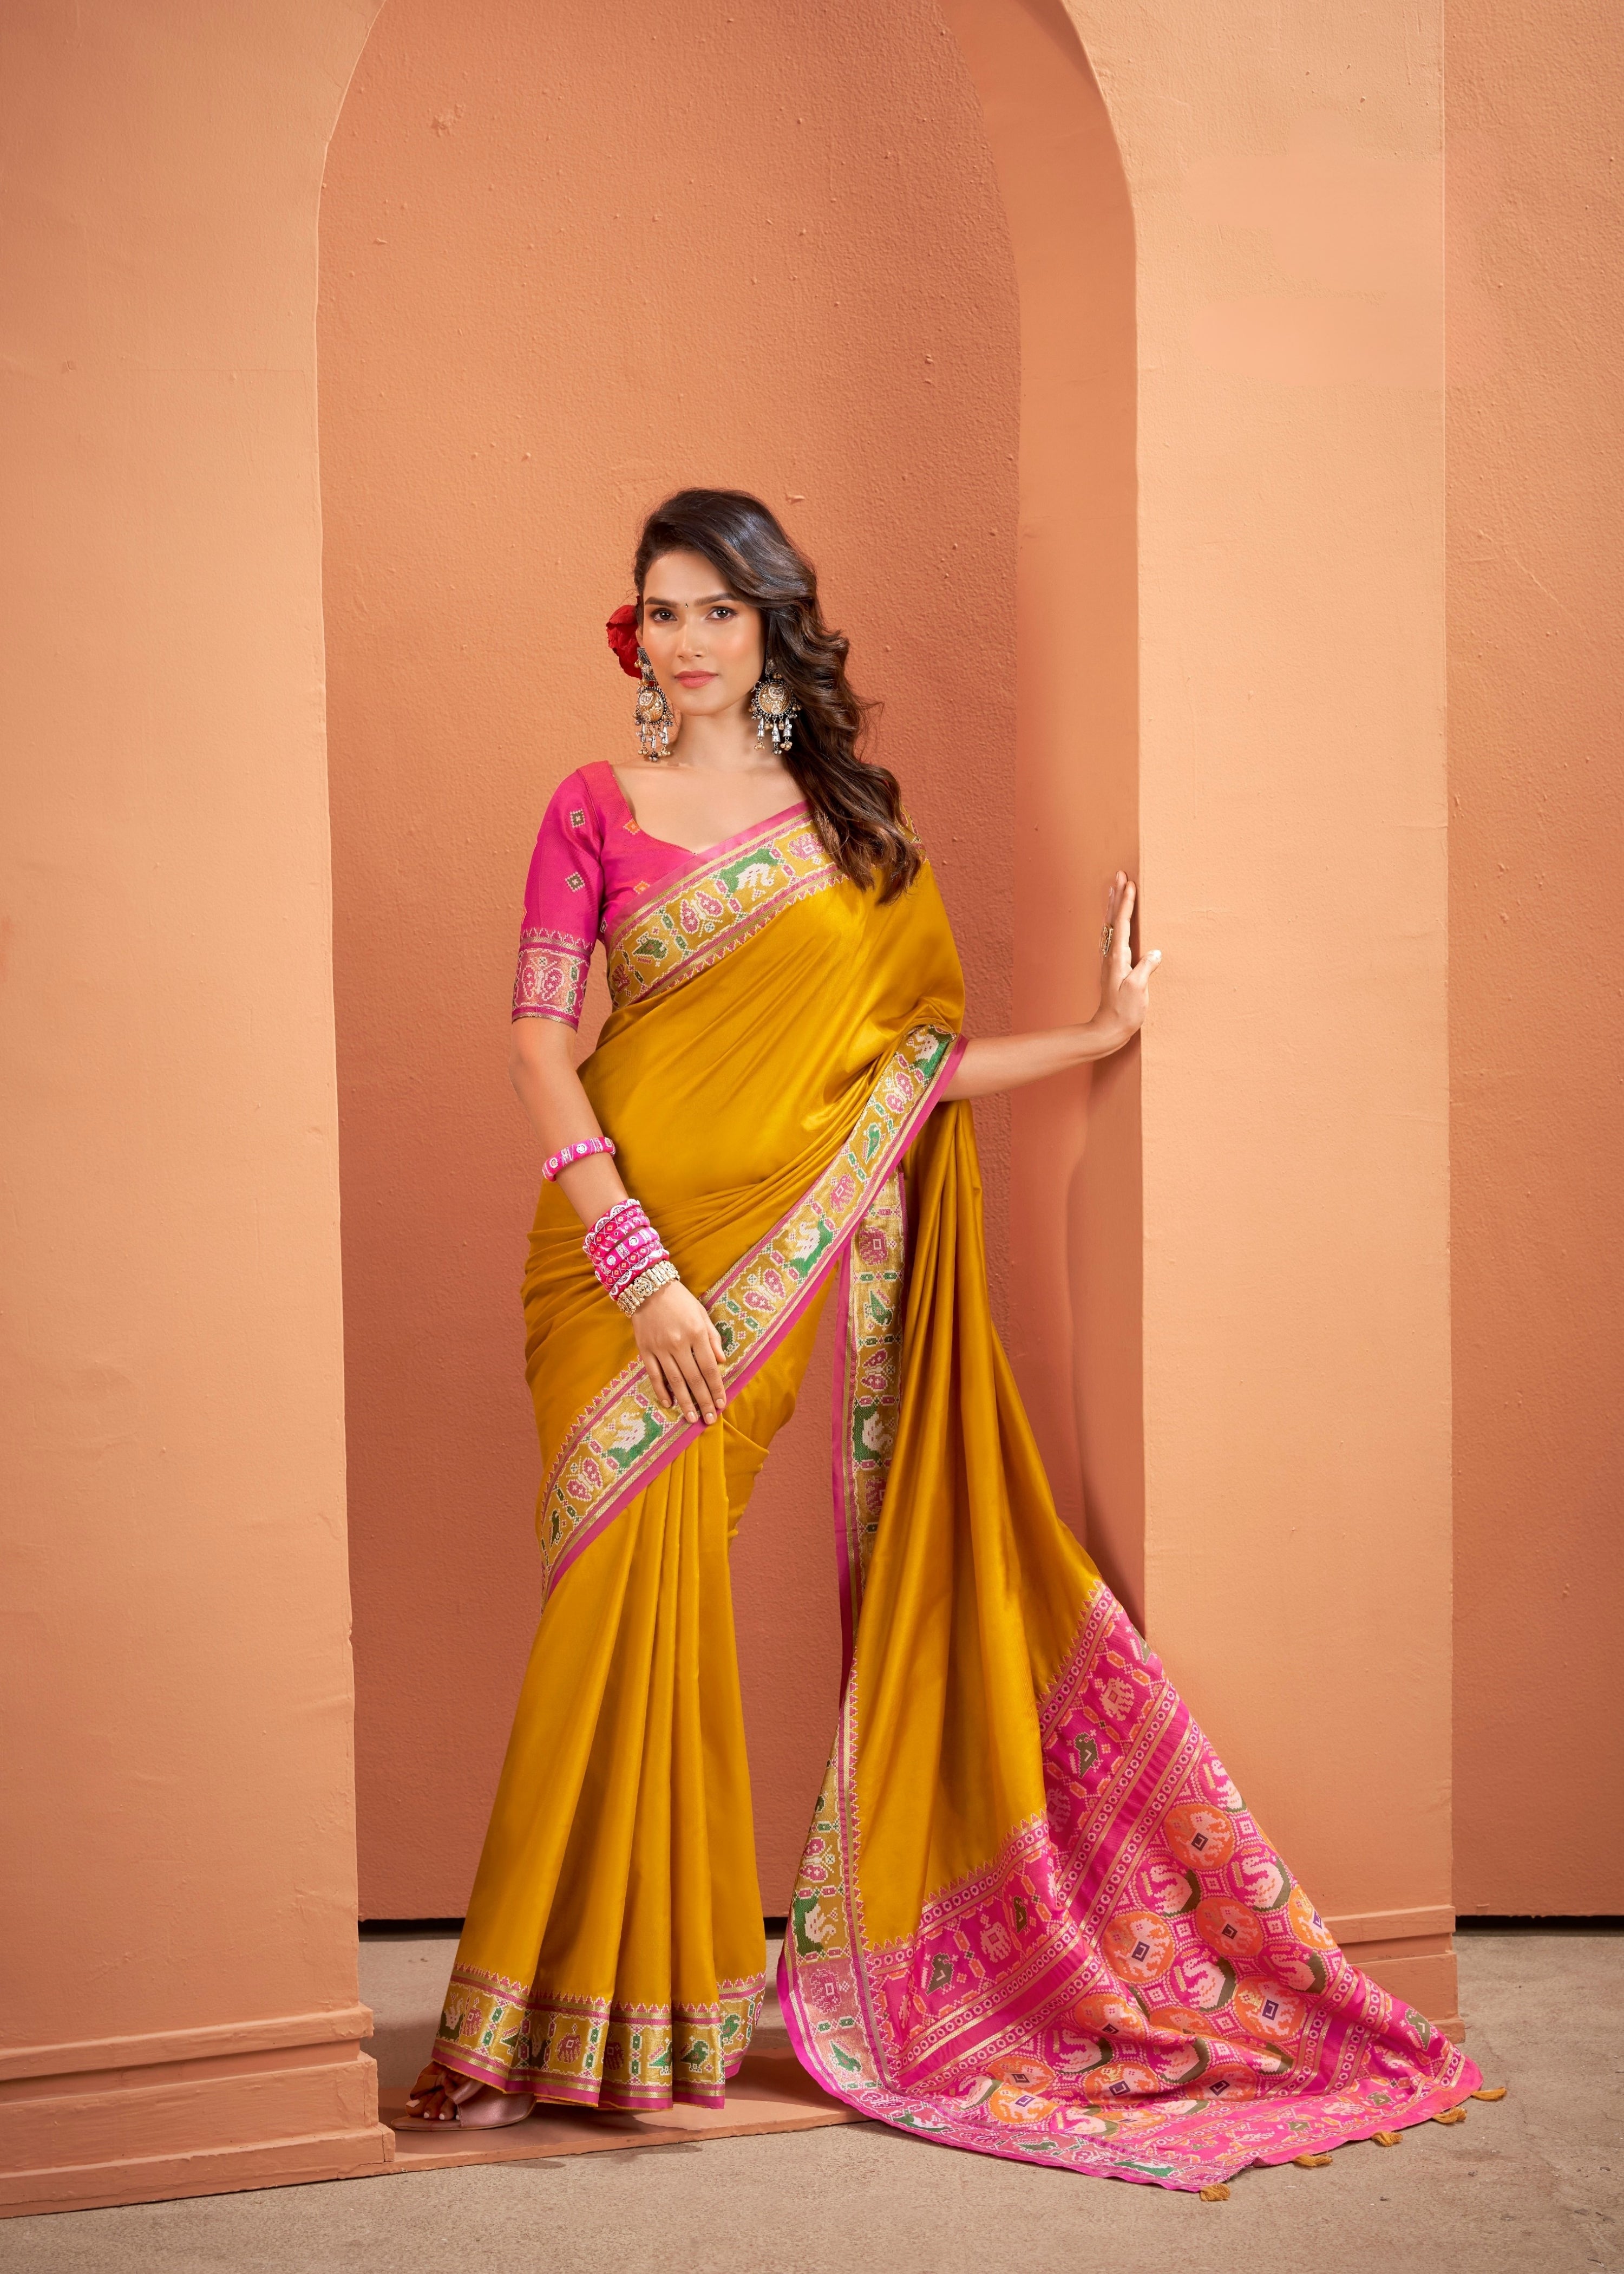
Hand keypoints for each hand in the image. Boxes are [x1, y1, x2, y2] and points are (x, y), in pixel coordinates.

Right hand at [633, 1280, 727, 1425]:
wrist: (648, 1287)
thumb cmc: (680, 1300)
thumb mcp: (702, 1314)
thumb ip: (712, 1338)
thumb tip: (722, 1362)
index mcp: (696, 1334)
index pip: (709, 1368)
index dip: (716, 1388)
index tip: (721, 1403)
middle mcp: (679, 1343)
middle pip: (694, 1379)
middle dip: (704, 1401)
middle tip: (709, 1419)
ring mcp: (660, 1348)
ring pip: (675, 1381)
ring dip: (685, 1402)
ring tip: (691, 1418)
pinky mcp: (645, 1350)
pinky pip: (654, 1375)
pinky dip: (661, 1391)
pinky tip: (668, 1404)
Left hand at [1091, 873, 1160, 1048]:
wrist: (1108, 1029)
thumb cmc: (1124, 1012)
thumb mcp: (1138, 991)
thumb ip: (1145, 970)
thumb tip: (1155, 952)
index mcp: (1117, 957)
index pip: (1121, 924)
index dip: (1126, 904)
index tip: (1130, 884)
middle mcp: (1111, 955)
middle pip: (1112, 919)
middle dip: (1116, 896)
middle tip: (1118, 875)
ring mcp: (1110, 959)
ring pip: (1110, 926)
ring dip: (1112, 905)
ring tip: (1114, 888)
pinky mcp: (1113, 966)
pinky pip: (1112, 936)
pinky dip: (1113, 921)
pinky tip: (1114, 919)